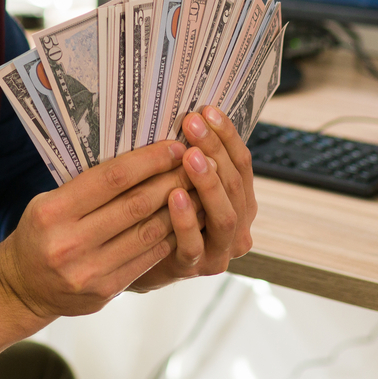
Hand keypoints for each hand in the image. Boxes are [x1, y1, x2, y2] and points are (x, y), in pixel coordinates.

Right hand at [0, 138, 191, 320]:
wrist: (23, 288)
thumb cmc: (42, 234)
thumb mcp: (49, 202)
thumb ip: (88, 187)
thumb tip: (142, 158)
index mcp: (53, 211)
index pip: (112, 178)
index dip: (149, 160)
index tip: (175, 146)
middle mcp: (69, 242)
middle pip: (135, 204)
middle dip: (172, 180)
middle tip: (200, 163)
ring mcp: (88, 270)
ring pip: (147, 232)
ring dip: (181, 209)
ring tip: (200, 189)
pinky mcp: (104, 291)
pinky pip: (147, 258)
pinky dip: (171, 236)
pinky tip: (186, 221)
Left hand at [131, 105, 257, 291]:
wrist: (135, 261)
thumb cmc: (161, 214)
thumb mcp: (184, 184)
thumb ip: (193, 160)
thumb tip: (190, 112)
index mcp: (241, 204)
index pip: (242, 164)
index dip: (227, 136)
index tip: (207, 110)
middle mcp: (237, 229)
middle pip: (234, 185)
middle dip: (215, 150)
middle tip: (193, 124)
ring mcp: (218, 252)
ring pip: (224, 217)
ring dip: (208, 183)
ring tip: (190, 156)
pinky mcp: (192, 268)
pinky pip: (193, 244)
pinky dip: (186, 219)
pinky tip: (174, 196)